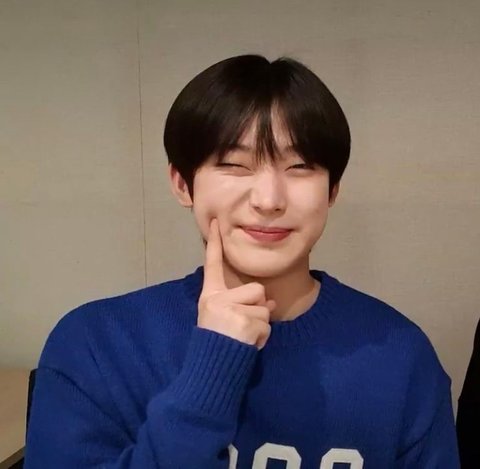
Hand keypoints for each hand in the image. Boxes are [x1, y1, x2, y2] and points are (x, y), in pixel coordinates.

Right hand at [198, 218, 275, 349]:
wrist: (212, 368)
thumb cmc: (218, 342)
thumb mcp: (223, 319)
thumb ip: (244, 305)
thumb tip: (270, 301)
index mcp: (210, 295)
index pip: (212, 264)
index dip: (214, 243)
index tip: (215, 223)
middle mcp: (217, 299)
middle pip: (257, 290)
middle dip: (257, 309)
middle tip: (241, 326)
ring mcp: (230, 310)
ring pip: (265, 308)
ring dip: (260, 325)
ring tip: (243, 337)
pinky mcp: (243, 323)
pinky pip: (267, 325)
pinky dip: (262, 337)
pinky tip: (247, 344)